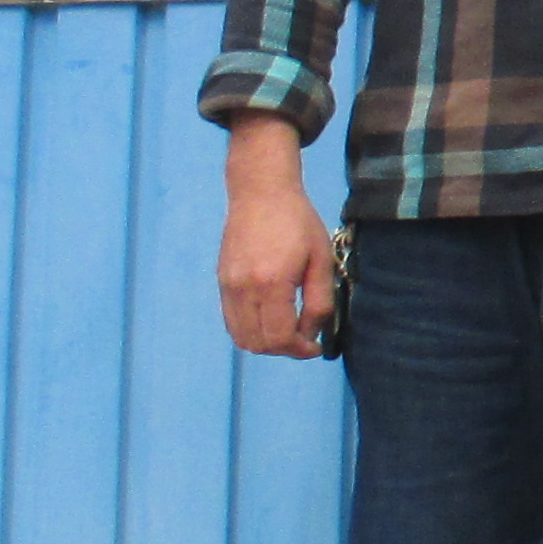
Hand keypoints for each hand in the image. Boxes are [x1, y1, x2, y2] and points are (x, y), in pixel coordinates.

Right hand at [218, 119, 338, 357]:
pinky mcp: (221, 282)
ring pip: (241, 337)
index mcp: (272, 282)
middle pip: (258, 344)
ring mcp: (228, 286)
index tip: (314, 347)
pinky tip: (269, 319)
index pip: (279, 338)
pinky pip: (231, 322)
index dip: (299, 351)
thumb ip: (319, 300)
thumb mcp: (321, 259)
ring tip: (287, 331)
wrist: (260, 192)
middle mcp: (244, 289)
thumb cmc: (298, 222)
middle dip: (284, 350)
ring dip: (265, 344)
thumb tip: (312, 334)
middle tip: (303, 340)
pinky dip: (250, 331)